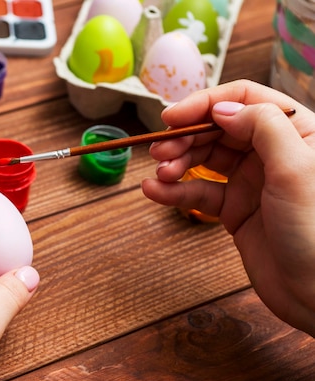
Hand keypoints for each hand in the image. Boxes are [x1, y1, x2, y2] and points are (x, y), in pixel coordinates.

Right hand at [141, 79, 314, 335]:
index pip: (245, 101)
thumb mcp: (295, 170)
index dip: (205, 104)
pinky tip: (154, 192)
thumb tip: (221, 108)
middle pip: (218, 129)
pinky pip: (199, 193)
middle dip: (185, 137)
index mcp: (296, 132)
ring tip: (158, 175)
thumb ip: (262, 128)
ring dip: (176, 163)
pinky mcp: (235, 210)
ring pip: (204, 159)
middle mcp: (271, 152)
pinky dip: (174, 192)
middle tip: (160, 153)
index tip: (173, 117)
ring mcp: (251, 181)